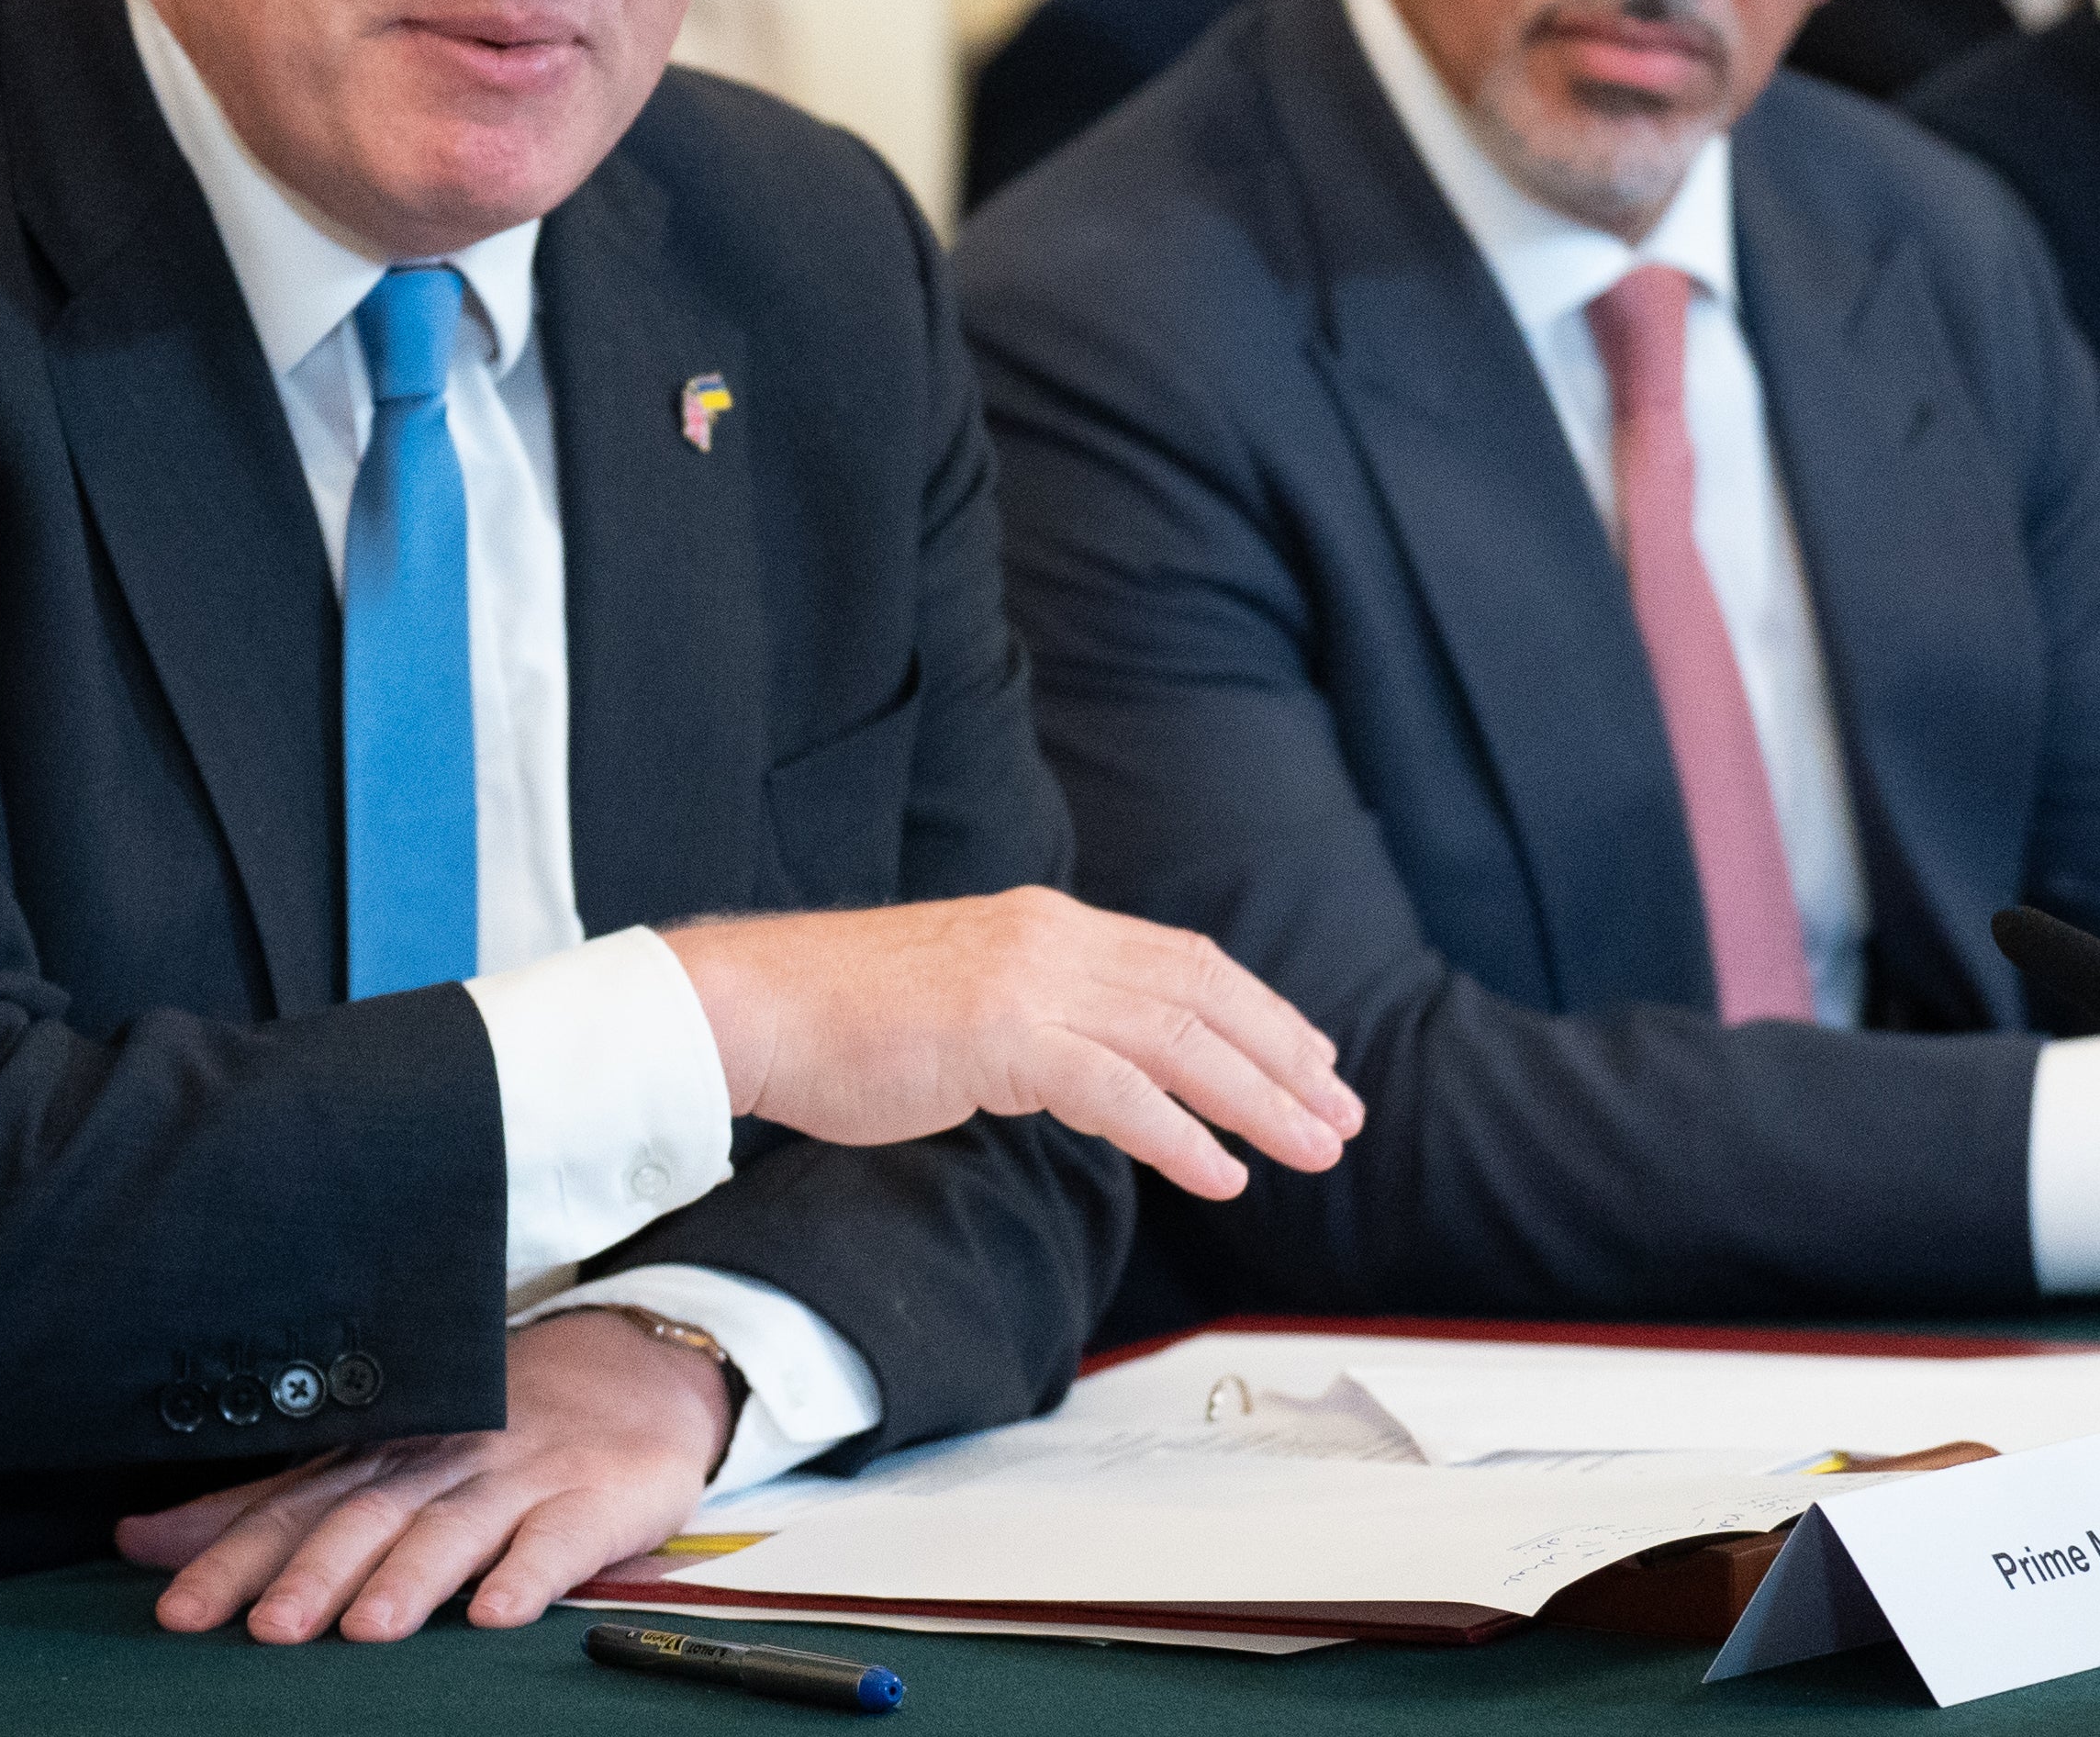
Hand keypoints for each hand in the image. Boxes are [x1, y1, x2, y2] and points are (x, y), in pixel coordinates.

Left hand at [118, 1310, 726, 1642]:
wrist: (631, 1372)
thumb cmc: (487, 1431)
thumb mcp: (374, 1458)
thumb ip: (266, 1505)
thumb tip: (139, 1539)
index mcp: (381, 1454)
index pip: (295, 1504)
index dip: (235, 1557)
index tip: (178, 1610)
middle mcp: (440, 1461)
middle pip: (367, 1516)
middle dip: (314, 1572)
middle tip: (266, 1628)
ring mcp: (520, 1479)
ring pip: (455, 1528)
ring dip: (409, 1578)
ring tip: (366, 1629)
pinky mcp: (593, 1502)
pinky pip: (560, 1541)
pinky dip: (530, 1576)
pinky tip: (500, 1614)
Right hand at [662, 886, 1362, 1199]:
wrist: (757, 1005)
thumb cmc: (844, 1018)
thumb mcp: (966, 998)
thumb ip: (1037, 1019)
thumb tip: (1091, 1068)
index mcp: (1049, 925)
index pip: (1184, 961)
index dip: (1261, 1010)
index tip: (1313, 1058)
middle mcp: (1053, 940)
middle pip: (1203, 996)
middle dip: (1285, 1057)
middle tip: (1342, 1115)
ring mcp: (1028, 983)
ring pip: (1179, 1039)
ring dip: (1258, 1100)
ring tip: (1313, 1150)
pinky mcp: (1001, 1037)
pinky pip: (1117, 1090)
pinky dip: (1180, 1134)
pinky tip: (1221, 1175)